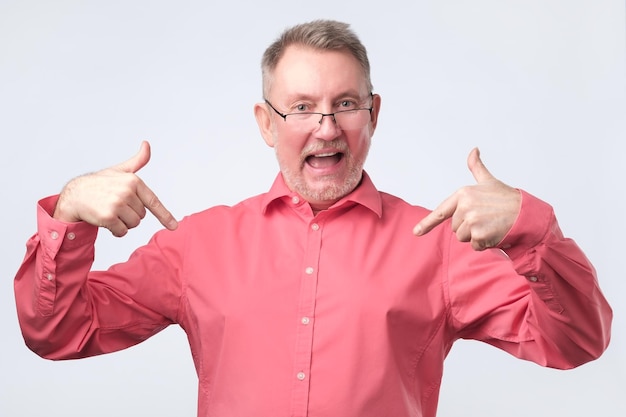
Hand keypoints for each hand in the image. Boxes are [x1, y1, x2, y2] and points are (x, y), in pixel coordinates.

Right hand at [53, 141, 177, 236]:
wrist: (74, 194)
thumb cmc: (99, 183)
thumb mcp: (120, 170)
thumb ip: (137, 161)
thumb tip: (147, 145)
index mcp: (133, 181)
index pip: (153, 201)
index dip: (165, 216)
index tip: (174, 226)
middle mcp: (127, 192)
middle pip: (141, 216)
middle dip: (130, 214)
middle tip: (114, 205)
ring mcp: (117, 204)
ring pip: (133, 225)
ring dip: (123, 223)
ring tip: (110, 211)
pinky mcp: (108, 217)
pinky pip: (122, 232)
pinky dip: (115, 231)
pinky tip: (105, 220)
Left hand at [413, 148, 520, 250]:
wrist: (526, 213)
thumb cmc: (507, 198)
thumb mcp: (488, 181)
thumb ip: (476, 167)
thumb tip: (473, 150)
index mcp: (463, 194)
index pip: (441, 211)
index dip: (427, 223)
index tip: (416, 232)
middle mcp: (464, 207)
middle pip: (455, 227)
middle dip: (469, 227)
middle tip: (486, 218)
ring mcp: (471, 221)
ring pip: (463, 237)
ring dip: (475, 236)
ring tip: (490, 225)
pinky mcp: (478, 235)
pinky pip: (474, 246)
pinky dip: (483, 244)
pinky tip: (494, 233)